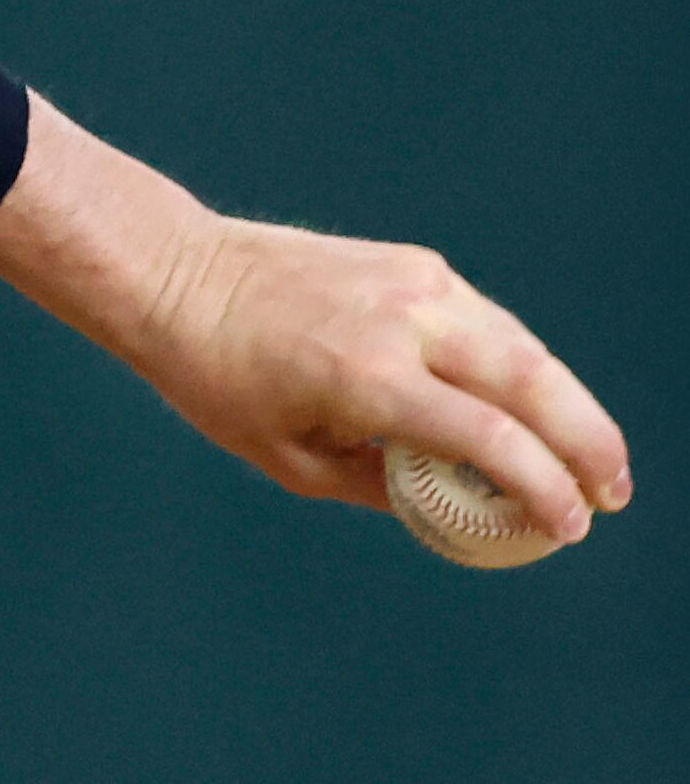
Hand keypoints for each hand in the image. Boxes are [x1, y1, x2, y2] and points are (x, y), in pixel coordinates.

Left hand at [134, 217, 631, 540]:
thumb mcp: (289, 458)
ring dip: (567, 404)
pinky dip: (523, 366)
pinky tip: (534, 405)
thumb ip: (382, 485)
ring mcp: (414, 282)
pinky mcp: (414, 263)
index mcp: (368, 375)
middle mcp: (403, 319)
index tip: (568, 526)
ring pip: (522, 348)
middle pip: (533, 384)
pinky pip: (489, 321)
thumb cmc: (219, 377)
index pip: (489, 437)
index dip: (540, 487)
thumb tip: (458, 504)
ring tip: (590, 459)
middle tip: (612, 495)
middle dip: (587, 444)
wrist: (178, 273)